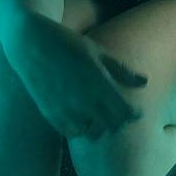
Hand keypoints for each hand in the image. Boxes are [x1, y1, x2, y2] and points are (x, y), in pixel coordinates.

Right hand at [3, 13, 147, 137]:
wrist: (30, 43)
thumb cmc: (68, 43)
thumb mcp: (97, 52)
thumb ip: (121, 71)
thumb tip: (145, 82)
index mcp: (98, 81)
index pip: (124, 111)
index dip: (133, 114)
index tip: (136, 112)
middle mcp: (83, 98)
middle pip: (111, 125)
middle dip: (118, 121)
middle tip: (118, 113)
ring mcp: (65, 108)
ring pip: (91, 132)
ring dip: (98, 127)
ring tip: (98, 116)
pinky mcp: (50, 113)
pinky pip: (70, 131)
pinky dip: (78, 128)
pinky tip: (80, 116)